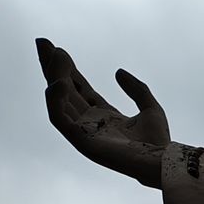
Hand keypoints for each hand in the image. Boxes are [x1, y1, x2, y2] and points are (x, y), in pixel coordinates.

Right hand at [37, 38, 170, 187]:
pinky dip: (55, 100)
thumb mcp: (150, 108)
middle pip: (65, 91)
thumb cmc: (158, 142)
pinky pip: (59, 118)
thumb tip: (118, 72)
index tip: (59, 49)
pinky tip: (60, 83)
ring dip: (55, 76)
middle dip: (53, 67)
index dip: (69, 69)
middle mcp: (90, 123)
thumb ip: (136, 89)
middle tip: (42, 42)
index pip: (80, 89)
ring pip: (59, 101)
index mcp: (104, 116)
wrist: (160, 161)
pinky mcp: (80, 141)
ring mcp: (83, 132)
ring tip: (57, 55)